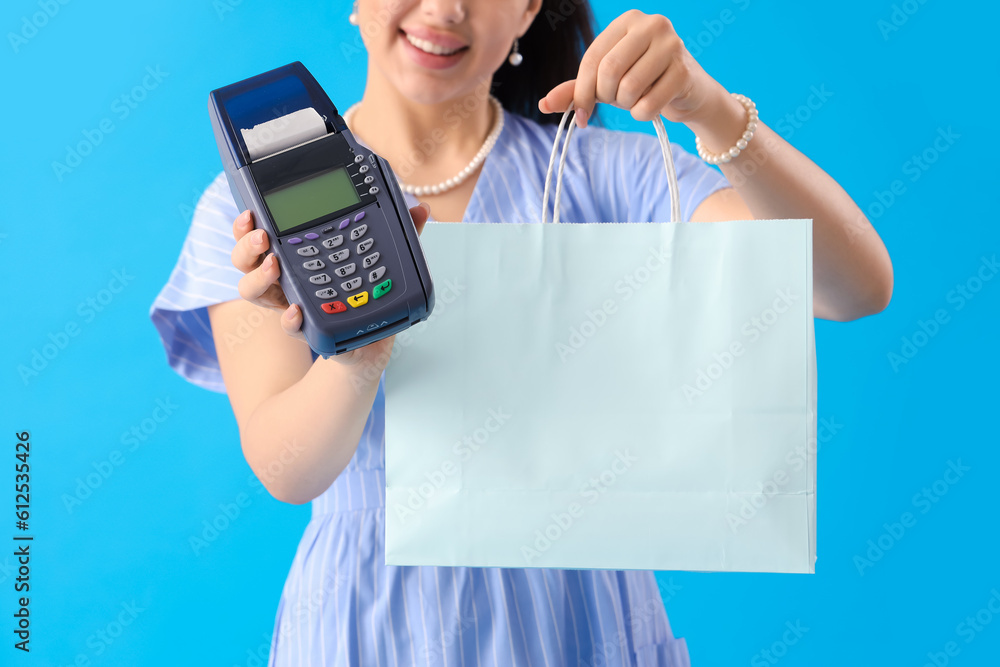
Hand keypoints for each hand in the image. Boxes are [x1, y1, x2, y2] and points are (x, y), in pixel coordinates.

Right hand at [230, 202, 430, 361]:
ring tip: (275, 265)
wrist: (369, 344)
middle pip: (243, 258)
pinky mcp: (305, 329)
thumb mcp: (384, 260)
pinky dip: (289, 319)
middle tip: (262, 236)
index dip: (246, 223)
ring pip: (251, 290)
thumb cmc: (368, 294)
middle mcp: (282, 278)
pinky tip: (296, 311)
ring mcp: (288, 303)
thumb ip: (399, 235)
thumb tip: (422, 209)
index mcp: (294, 252)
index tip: (251, 212)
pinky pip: (287, 325)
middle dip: (245, 245)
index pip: (259, 232)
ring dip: (258, 277)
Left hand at [538, 9, 728, 128]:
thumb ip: (576, 89)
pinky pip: (648, 105)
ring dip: (626, 106)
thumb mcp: (606, 82)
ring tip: (636, 99)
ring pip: (628, 89)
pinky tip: (652, 106)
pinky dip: (643, 114)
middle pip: (608, 72)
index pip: (592, 59)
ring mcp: (672, 45)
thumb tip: (544, 104)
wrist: (689, 92)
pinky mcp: (684, 72)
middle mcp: (652, 25)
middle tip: (616, 102)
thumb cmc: (642, 81)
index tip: (580, 116)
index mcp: (627, 20)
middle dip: (606, 97)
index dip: (581, 92)